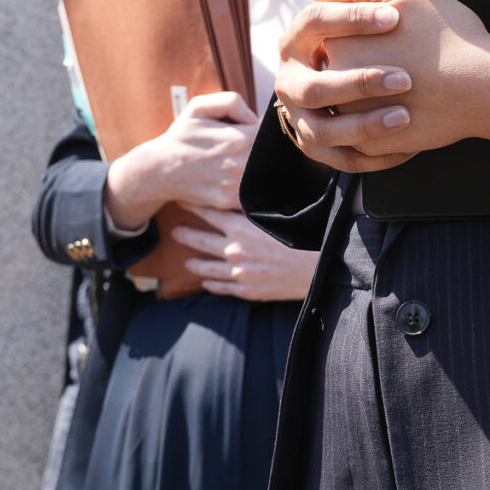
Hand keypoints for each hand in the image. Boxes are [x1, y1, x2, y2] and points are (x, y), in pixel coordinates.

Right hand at [102, 91, 256, 227]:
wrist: (159, 170)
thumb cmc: (181, 137)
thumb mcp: (199, 107)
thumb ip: (231, 102)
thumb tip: (254, 117)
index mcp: (238, 139)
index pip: (270, 134)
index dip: (269, 131)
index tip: (261, 130)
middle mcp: (239, 164)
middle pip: (271, 155)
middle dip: (267, 148)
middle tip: (255, 145)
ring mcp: (235, 185)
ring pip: (264, 174)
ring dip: (262, 166)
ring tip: (246, 159)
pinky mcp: (229, 201)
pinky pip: (252, 193)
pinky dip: (253, 185)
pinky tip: (244, 176)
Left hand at [169, 209, 321, 301]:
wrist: (315, 268)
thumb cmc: (300, 238)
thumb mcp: (276, 217)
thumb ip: (255, 211)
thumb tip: (242, 199)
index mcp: (240, 228)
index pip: (210, 214)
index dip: (194, 206)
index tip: (182, 201)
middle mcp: (234, 250)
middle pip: (201, 241)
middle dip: (185, 235)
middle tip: (174, 232)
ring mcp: (237, 273)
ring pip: (206, 268)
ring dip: (194, 264)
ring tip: (187, 262)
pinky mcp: (245, 290)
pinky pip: (222, 287)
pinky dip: (211, 284)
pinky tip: (206, 283)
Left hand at [272, 0, 489, 173]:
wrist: (483, 87)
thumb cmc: (447, 36)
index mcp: (336, 47)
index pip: (334, 36)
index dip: (367, 33)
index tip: (396, 36)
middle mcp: (334, 88)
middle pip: (340, 72)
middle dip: (368, 67)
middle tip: (407, 62)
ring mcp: (350, 120)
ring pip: (352, 105)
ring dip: (373, 97)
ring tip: (412, 85)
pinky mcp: (370, 147)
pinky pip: (370, 134)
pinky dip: (387, 124)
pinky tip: (415, 110)